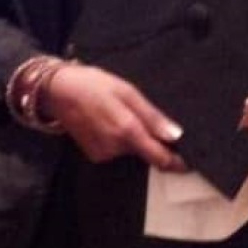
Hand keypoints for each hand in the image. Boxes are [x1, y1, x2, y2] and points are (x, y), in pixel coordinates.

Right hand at [43, 63, 186, 170]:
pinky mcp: (94, 155)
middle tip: (140, 114)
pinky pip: (117, 150)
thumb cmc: (94, 84)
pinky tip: (108, 121)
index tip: (190, 161)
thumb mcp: (127, 91)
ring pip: (131, 150)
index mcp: (127, 131)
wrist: (57, 91)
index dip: (177, 162)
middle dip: (151, 139)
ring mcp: (103, 154)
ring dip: (134, 138)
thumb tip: (176, 136)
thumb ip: (152, 116)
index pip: (160, 158)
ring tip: (120, 113)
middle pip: (146, 152)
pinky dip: (119, 139)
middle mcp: (116, 148)